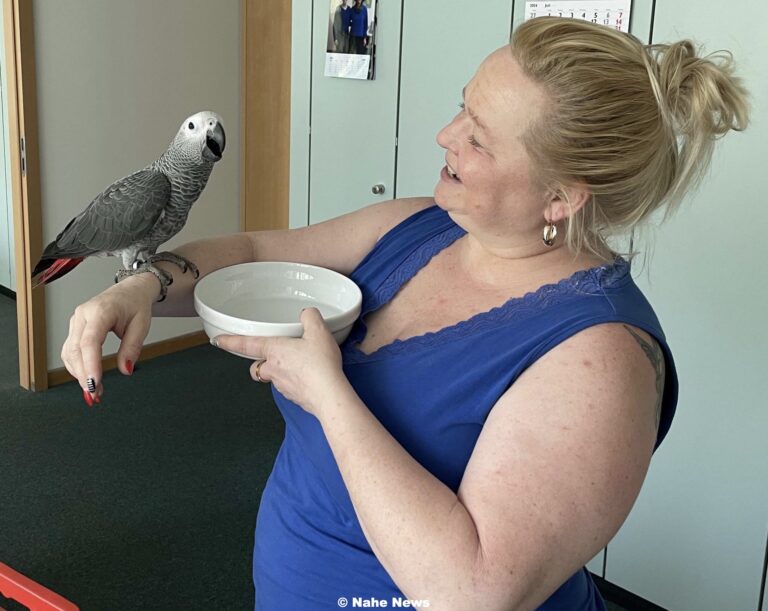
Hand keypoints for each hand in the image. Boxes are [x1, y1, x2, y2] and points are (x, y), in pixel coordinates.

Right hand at [61, 275, 155, 404]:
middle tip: (96, 395)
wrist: (129, 291)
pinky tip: (87, 379)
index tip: (94, 383)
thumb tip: (125, 370)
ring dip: (78, 374)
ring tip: (95, 391)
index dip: (90, 364)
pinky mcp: (75, 329)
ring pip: (69, 352)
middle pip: (76, 350)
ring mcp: (76, 321)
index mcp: (101, 311)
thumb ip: (132, 347)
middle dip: (83, 375)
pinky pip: (70, 351)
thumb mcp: (142, 324)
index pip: (90, 341)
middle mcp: (83, 315)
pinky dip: (76, 367)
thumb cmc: (135, 304)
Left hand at [213, 308, 348, 417]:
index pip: (246, 345)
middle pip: (257, 366)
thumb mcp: (319, 332)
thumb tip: (307, 314)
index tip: (217, 341)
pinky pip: (289, 387)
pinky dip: (295, 382)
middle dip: (260, 361)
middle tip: (272, 355)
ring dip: (280, 371)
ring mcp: (282, 385)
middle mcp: (273, 369)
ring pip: (273, 377)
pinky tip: (309, 377)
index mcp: (274, 350)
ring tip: (300, 364)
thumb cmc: (321, 365)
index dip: (230, 342)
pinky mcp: (294, 397)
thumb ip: (310, 317)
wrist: (329, 395)